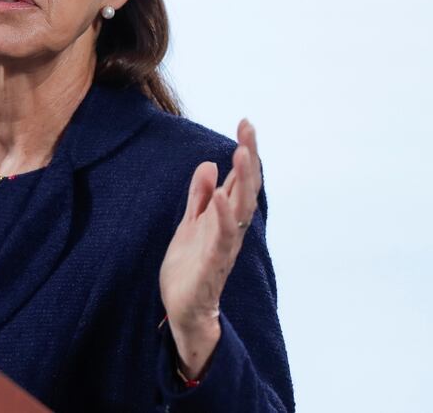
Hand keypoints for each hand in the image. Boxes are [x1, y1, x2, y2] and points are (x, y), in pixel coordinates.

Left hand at [159, 119, 261, 378]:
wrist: (183, 309)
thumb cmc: (190, 266)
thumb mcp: (190, 223)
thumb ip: (199, 196)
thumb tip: (209, 164)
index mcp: (224, 217)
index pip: (239, 179)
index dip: (245, 151)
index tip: (246, 122)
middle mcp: (230, 228)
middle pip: (245, 188)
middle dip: (249, 158)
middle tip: (249, 129)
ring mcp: (223, 245)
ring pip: (240, 209)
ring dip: (242, 180)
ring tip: (242, 152)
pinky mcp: (212, 264)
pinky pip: (222, 238)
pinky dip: (224, 217)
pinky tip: (222, 197)